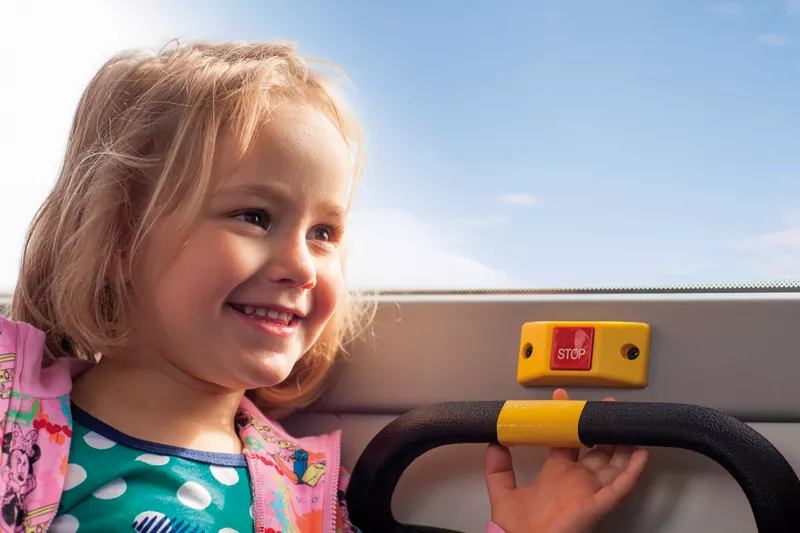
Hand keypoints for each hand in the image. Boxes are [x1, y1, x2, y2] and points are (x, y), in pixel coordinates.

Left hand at [485, 389, 648, 532]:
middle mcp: (575, 480)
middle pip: (597, 451)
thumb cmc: (516, 528)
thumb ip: (498, 468)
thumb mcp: (503, 490)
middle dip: (603, 430)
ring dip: (623, 445)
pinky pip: (620, 488)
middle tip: (609, 407)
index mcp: (556, 474)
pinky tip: (641, 454)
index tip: (564, 399)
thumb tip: (493, 441)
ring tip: (628, 423)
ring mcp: (589, 492)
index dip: (569, 422)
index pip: (567, 441)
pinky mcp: (597, 506)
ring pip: (613, 465)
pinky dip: (632, 471)